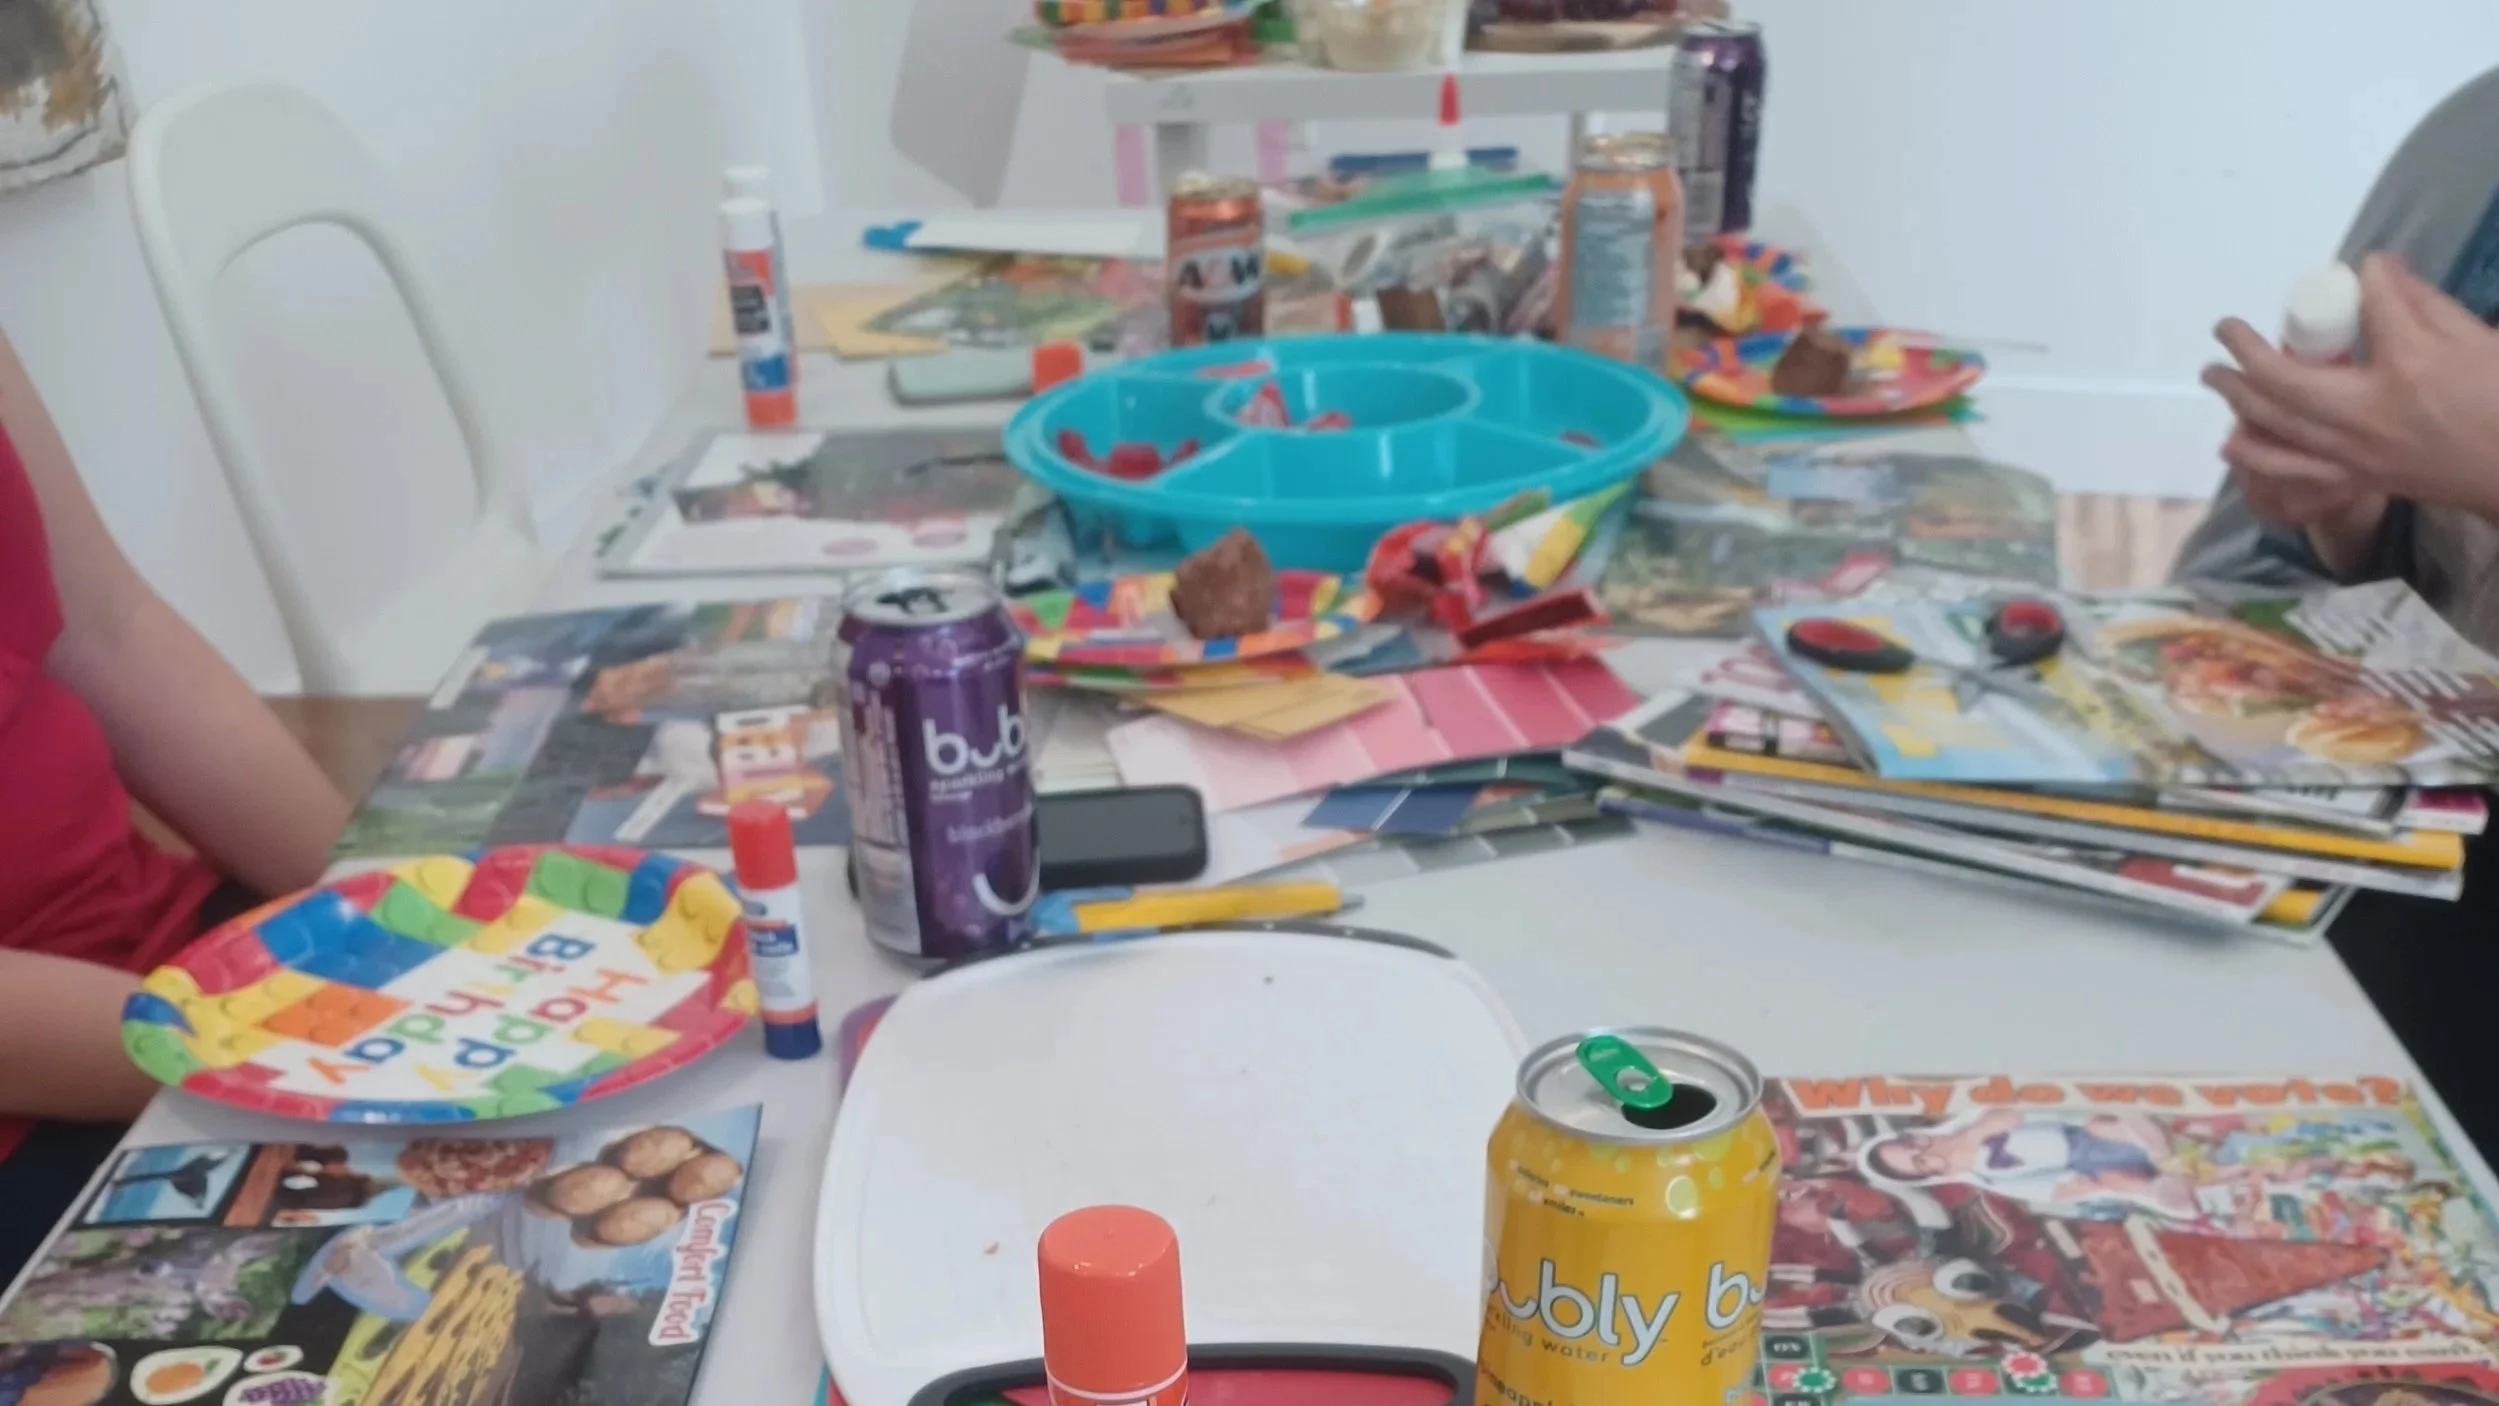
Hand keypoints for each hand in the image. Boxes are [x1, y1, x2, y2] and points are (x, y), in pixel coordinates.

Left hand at [2204, 253, 2498, 521]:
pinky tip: (2232, 447)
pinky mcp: (2357, 481)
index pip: (2371, 306)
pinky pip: (2293, 475)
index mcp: (2411, 365)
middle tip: (2224, 330)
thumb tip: (2379, 272)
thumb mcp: (2479, 340)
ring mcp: (2356, 454)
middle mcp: (2369, 413)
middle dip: (2246, 353)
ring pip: (2278, 428)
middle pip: (2286, 380)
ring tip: (2216, 377)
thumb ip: (2424, 304)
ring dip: (2238, 401)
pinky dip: (2258, 460)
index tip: (2363, 269)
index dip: (2366, 280)